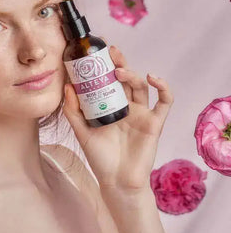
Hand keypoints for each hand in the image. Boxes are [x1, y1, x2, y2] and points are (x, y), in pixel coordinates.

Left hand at [62, 40, 173, 193]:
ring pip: (140, 87)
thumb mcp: (81, 132)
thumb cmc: (100, 157)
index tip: (95, 52)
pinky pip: (164, 102)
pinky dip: (164, 88)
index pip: (108, 80)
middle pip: (125, 79)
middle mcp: (126, 106)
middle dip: (118, 63)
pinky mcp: (154, 123)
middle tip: (109, 51)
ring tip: (119, 71)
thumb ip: (74, 111)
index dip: (104, 66)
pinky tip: (153, 78)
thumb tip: (67, 86)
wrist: (116, 182)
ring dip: (132, 75)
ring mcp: (141, 113)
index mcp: (110, 106)